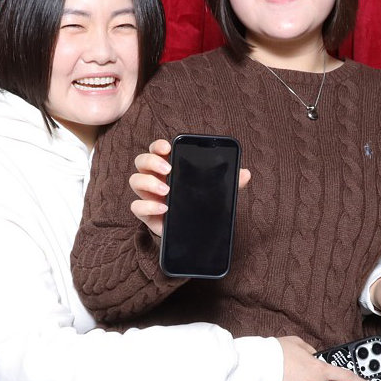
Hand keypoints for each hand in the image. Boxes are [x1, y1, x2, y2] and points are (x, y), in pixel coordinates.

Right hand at [129, 138, 250, 236]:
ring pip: (135, 180)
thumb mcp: (216, 193)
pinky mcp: (146, 214)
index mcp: (169, 168)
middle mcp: (154, 178)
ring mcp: (148, 196)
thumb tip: (245, 173)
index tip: (168, 147)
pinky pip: (136, 207)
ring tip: (166, 191)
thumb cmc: (200, 206)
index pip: (158, 150)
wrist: (193, 235)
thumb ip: (229, 182)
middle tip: (168, 170)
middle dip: (151, 161)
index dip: (159, 145)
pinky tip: (164, 208)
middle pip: (141, 161)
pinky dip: (148, 205)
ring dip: (148, 182)